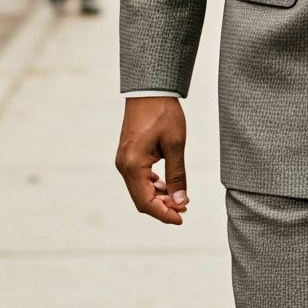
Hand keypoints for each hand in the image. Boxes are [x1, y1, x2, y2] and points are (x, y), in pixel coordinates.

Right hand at [115, 97, 189, 224]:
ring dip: (158, 197)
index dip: (164, 214)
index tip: (182, 218)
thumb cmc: (163, 112)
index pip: (146, 203)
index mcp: (133, 165)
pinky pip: (138, 178)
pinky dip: (152, 185)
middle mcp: (123, 165)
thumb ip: (177, 175)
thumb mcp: (175, 144)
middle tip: (184, 207)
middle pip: (141, 199)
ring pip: (140, 190)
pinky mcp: (127, 154)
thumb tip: (180, 202)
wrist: (149, 88)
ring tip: (179, 197)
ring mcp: (123, 160)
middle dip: (162, 207)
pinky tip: (167, 184)